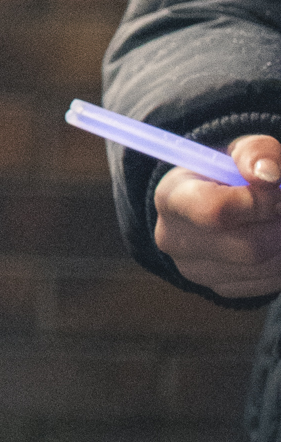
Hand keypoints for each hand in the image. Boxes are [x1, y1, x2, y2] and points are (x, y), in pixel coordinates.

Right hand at [154, 137, 280, 300]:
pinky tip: (273, 238)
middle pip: (248, 247)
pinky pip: (269, 283)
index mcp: (172, 199)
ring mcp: (198, 272)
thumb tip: (271, 174)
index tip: (276, 187)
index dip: (258, 201)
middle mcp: (176, 242)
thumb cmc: (224, 173)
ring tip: (275, 218)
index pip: (215, 211)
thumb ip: (256, 152)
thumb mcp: (237, 151)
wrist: (206, 203)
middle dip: (279, 224)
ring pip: (265, 267)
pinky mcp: (223, 290)